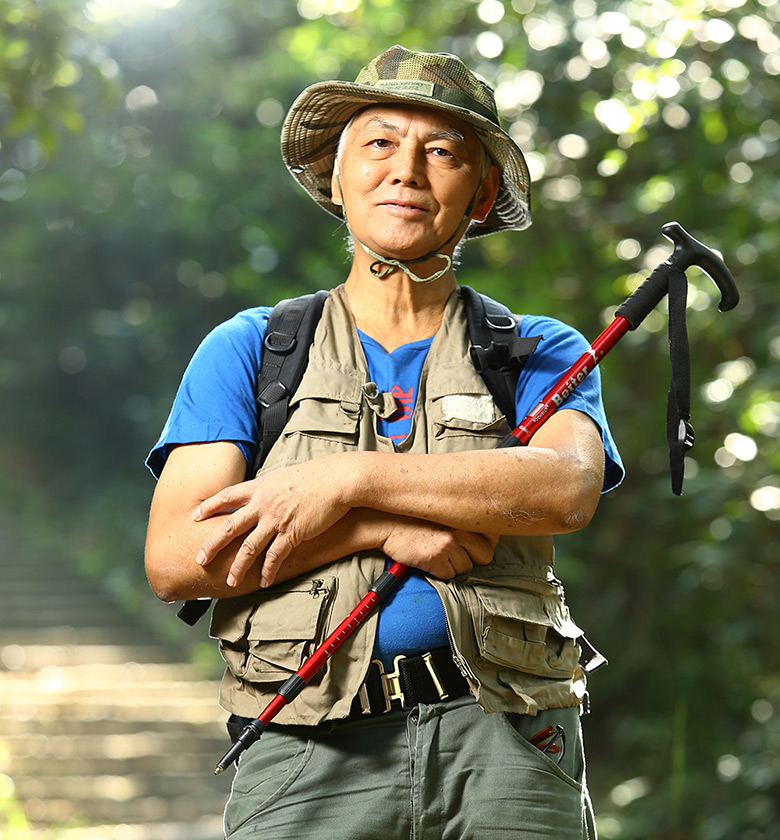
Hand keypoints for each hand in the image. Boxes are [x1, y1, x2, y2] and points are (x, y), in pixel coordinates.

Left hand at [193, 455, 351, 587]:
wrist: (336, 479)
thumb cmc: (316, 476)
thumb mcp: (284, 476)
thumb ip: (270, 488)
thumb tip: (264, 492)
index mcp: (260, 487)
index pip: (227, 496)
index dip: (209, 506)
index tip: (195, 516)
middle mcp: (263, 503)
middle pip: (229, 526)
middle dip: (212, 544)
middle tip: (200, 558)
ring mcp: (276, 519)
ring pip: (249, 547)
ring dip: (238, 567)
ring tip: (230, 581)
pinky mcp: (292, 532)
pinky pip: (275, 556)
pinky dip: (268, 570)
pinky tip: (263, 580)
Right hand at [379, 516, 497, 579]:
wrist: (385, 522)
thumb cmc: (413, 517)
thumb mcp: (442, 510)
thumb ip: (464, 519)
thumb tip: (488, 536)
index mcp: (464, 515)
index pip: (493, 536)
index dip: (484, 542)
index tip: (473, 543)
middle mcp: (460, 528)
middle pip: (485, 556)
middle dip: (472, 557)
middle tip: (454, 551)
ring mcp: (449, 544)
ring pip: (466, 568)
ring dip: (454, 565)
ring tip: (437, 552)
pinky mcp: (435, 558)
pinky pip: (448, 576)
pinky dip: (439, 572)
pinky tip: (428, 559)